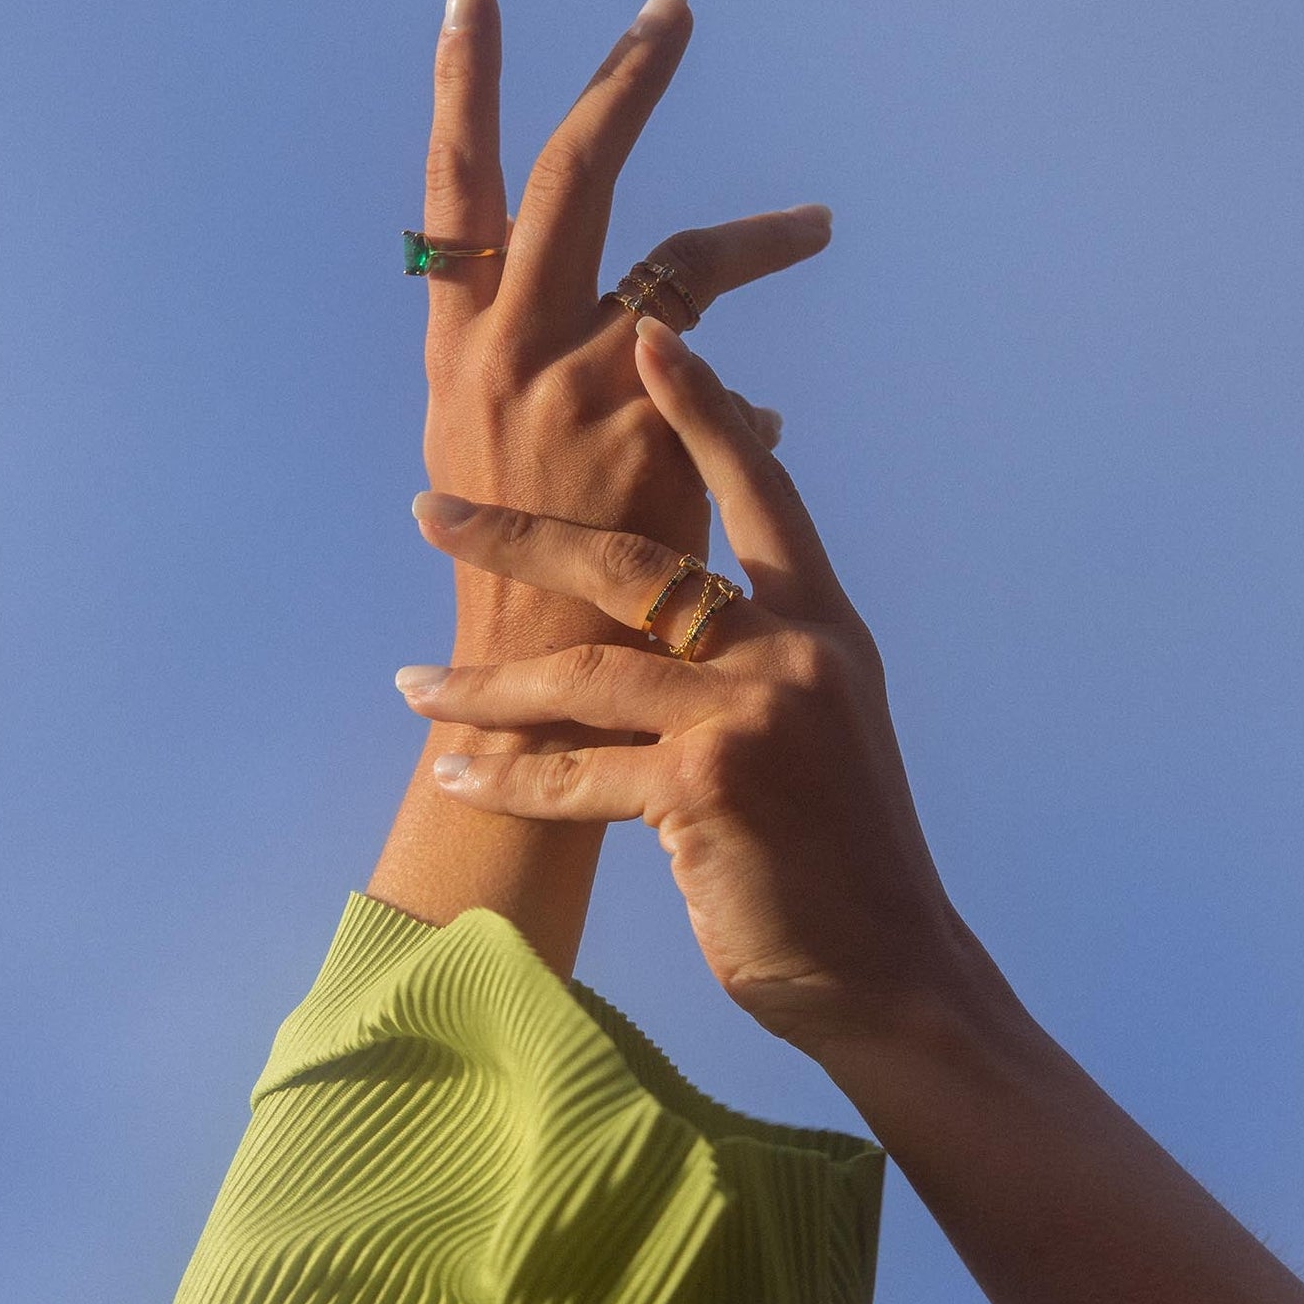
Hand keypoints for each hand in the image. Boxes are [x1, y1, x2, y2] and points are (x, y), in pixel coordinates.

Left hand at [398, 314, 996, 1057]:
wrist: (890, 970)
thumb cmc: (842, 852)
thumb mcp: (824, 726)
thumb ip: (763, 654)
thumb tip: (690, 602)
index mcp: (823, 628)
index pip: (761, 491)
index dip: (705, 411)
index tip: (649, 333)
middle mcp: (791, 655)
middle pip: (633, 566)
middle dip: (519, 536)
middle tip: (432, 511)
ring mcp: (748, 720)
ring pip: (582, 676)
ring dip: (483, 688)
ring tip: (413, 688)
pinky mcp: (703, 793)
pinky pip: (575, 773)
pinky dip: (508, 778)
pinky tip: (457, 777)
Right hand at [418, 0, 830, 661]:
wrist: (530, 685)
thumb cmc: (513, 566)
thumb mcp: (485, 453)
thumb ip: (539, 371)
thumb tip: (660, 334)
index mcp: (457, 348)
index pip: (452, 195)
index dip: (458, 89)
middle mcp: (508, 350)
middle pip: (570, 179)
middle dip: (625, 84)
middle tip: (676, 8)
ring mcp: (579, 389)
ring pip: (683, 267)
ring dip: (758, 239)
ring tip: (817, 225)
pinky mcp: (649, 438)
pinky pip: (728, 393)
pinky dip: (747, 413)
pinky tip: (760, 437)